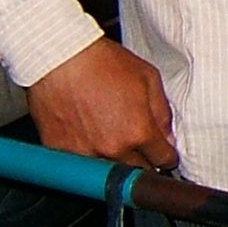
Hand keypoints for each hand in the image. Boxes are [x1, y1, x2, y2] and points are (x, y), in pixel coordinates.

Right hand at [26, 37, 178, 169]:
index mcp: (138, 133)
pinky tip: (85, 135)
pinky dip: (85, 154)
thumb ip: (163, 112)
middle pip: (137, 172)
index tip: (163, 153)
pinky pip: (78, 162)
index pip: (163, 161)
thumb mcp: (148, 78)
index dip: (166, 156)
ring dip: (113, 161)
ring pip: (107, 171)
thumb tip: (168, 137)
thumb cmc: (101, 61)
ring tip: (109, 137)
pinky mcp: (59, 150)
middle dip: (142, 161)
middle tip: (136, 144)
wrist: (59, 55)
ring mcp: (84, 152)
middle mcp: (112, 148)